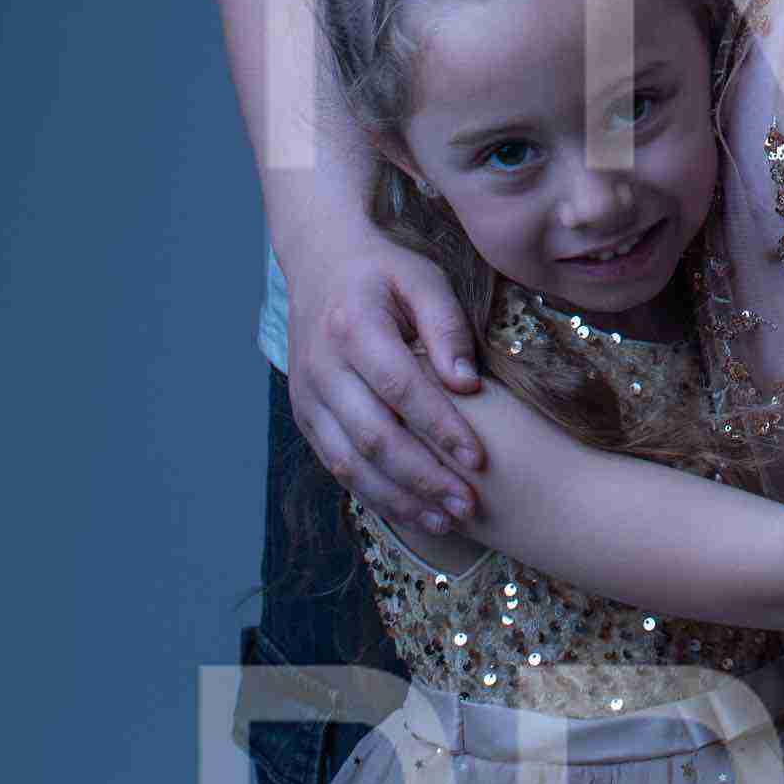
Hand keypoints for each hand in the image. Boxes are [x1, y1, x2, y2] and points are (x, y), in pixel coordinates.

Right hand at [287, 232, 484, 529]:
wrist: (320, 262)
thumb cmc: (383, 271)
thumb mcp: (422, 278)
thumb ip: (447, 326)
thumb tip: (468, 382)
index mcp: (352, 327)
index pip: (400, 389)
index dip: (440, 428)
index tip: (479, 459)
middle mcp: (321, 367)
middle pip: (373, 436)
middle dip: (423, 477)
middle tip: (468, 504)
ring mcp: (307, 396)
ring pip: (349, 462)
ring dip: (397, 498)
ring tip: (444, 521)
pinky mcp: (304, 416)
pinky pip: (336, 466)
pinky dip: (373, 494)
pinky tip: (410, 512)